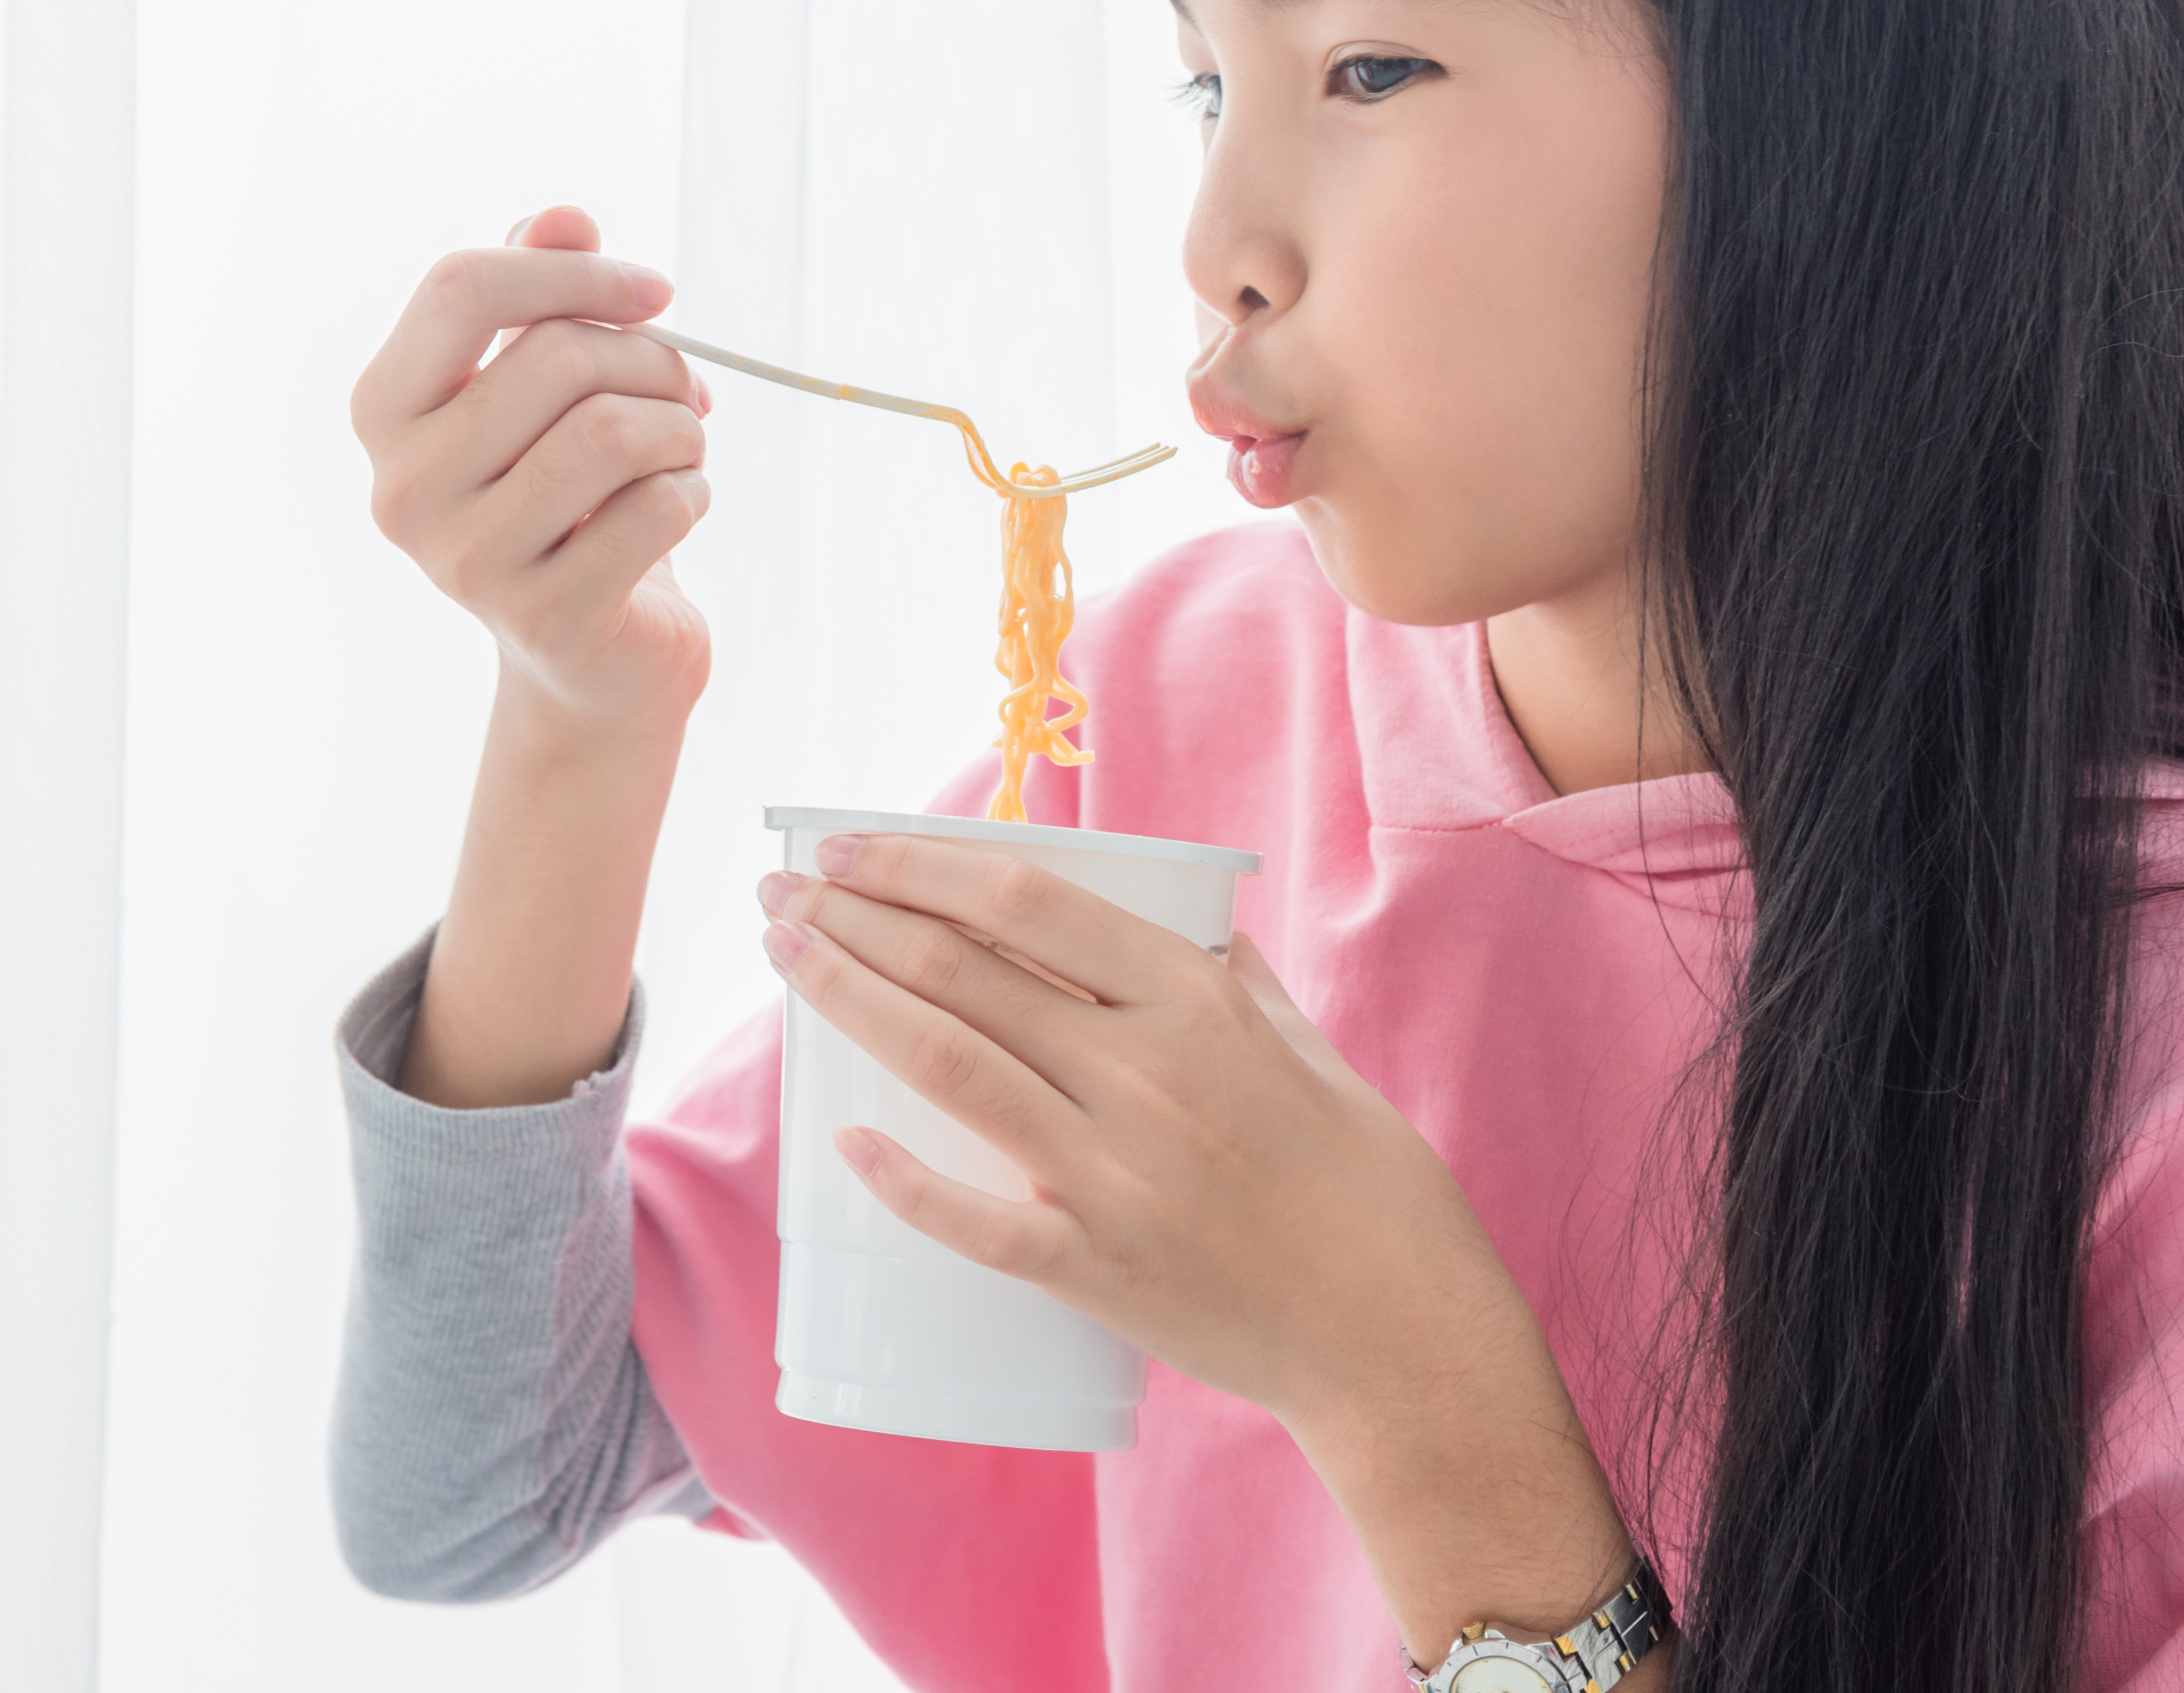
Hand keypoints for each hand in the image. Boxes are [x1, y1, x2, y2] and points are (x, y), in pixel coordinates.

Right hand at [350, 205, 714, 732]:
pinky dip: (693, 492)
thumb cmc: (566, 494)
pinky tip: (682, 505)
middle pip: (556, 357)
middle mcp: (403, 487)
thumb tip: (564, 216)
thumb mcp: (544, 383)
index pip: (461, 287)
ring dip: (680, 427)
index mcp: (384, 409)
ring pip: (610, 432)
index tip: (656, 289)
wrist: (590, 654)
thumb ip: (541, 288)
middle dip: (652, 359)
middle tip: (688, 389)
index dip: (575, 271)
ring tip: (685, 445)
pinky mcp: (544, 619)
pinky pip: (655, 510)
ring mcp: (465, 562)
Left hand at [761, 830, 1640, 1646]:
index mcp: (1197, 1005)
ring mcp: (1115, 1178)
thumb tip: (1162, 907)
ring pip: (949, 1066)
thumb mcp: (1304, 1044)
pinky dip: (903, 1179)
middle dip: (855, 920)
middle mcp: (1146, 1077)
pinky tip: (844, 1137)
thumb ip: (1223, 975)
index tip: (849, 846)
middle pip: (964, 972)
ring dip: (850, 1002)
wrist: (1402, 1338)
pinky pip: (975, 1220)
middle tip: (781, 892)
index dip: (923, 863)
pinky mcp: (1097, 1273)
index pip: (1026, 902)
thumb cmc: (1368, 1184)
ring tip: (786, 957)